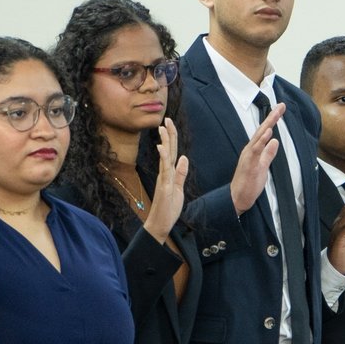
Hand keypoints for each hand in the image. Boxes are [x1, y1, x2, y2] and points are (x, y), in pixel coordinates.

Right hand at [142, 119, 189, 241]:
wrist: (160, 224)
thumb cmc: (168, 208)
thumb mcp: (178, 189)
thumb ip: (181, 174)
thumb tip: (184, 158)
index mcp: (169, 173)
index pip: (172, 152)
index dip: (172, 139)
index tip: (170, 125)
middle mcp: (165, 173)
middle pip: (168, 150)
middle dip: (168, 134)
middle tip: (166, 119)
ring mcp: (163, 179)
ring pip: (165, 157)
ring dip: (164, 142)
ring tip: (162, 128)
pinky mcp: (164, 186)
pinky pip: (164, 170)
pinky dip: (163, 158)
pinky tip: (161, 147)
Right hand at [229, 101, 284, 215]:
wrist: (237, 197)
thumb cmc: (249, 183)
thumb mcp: (263, 166)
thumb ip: (268, 154)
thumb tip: (275, 141)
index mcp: (253, 150)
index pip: (264, 132)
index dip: (272, 120)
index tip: (280, 110)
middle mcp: (250, 149)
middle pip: (262, 130)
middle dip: (272, 117)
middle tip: (281, 105)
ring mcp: (249, 156)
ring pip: (259, 137)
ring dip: (267, 125)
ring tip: (276, 114)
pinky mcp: (249, 164)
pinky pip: (256, 150)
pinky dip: (261, 140)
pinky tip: (268, 133)